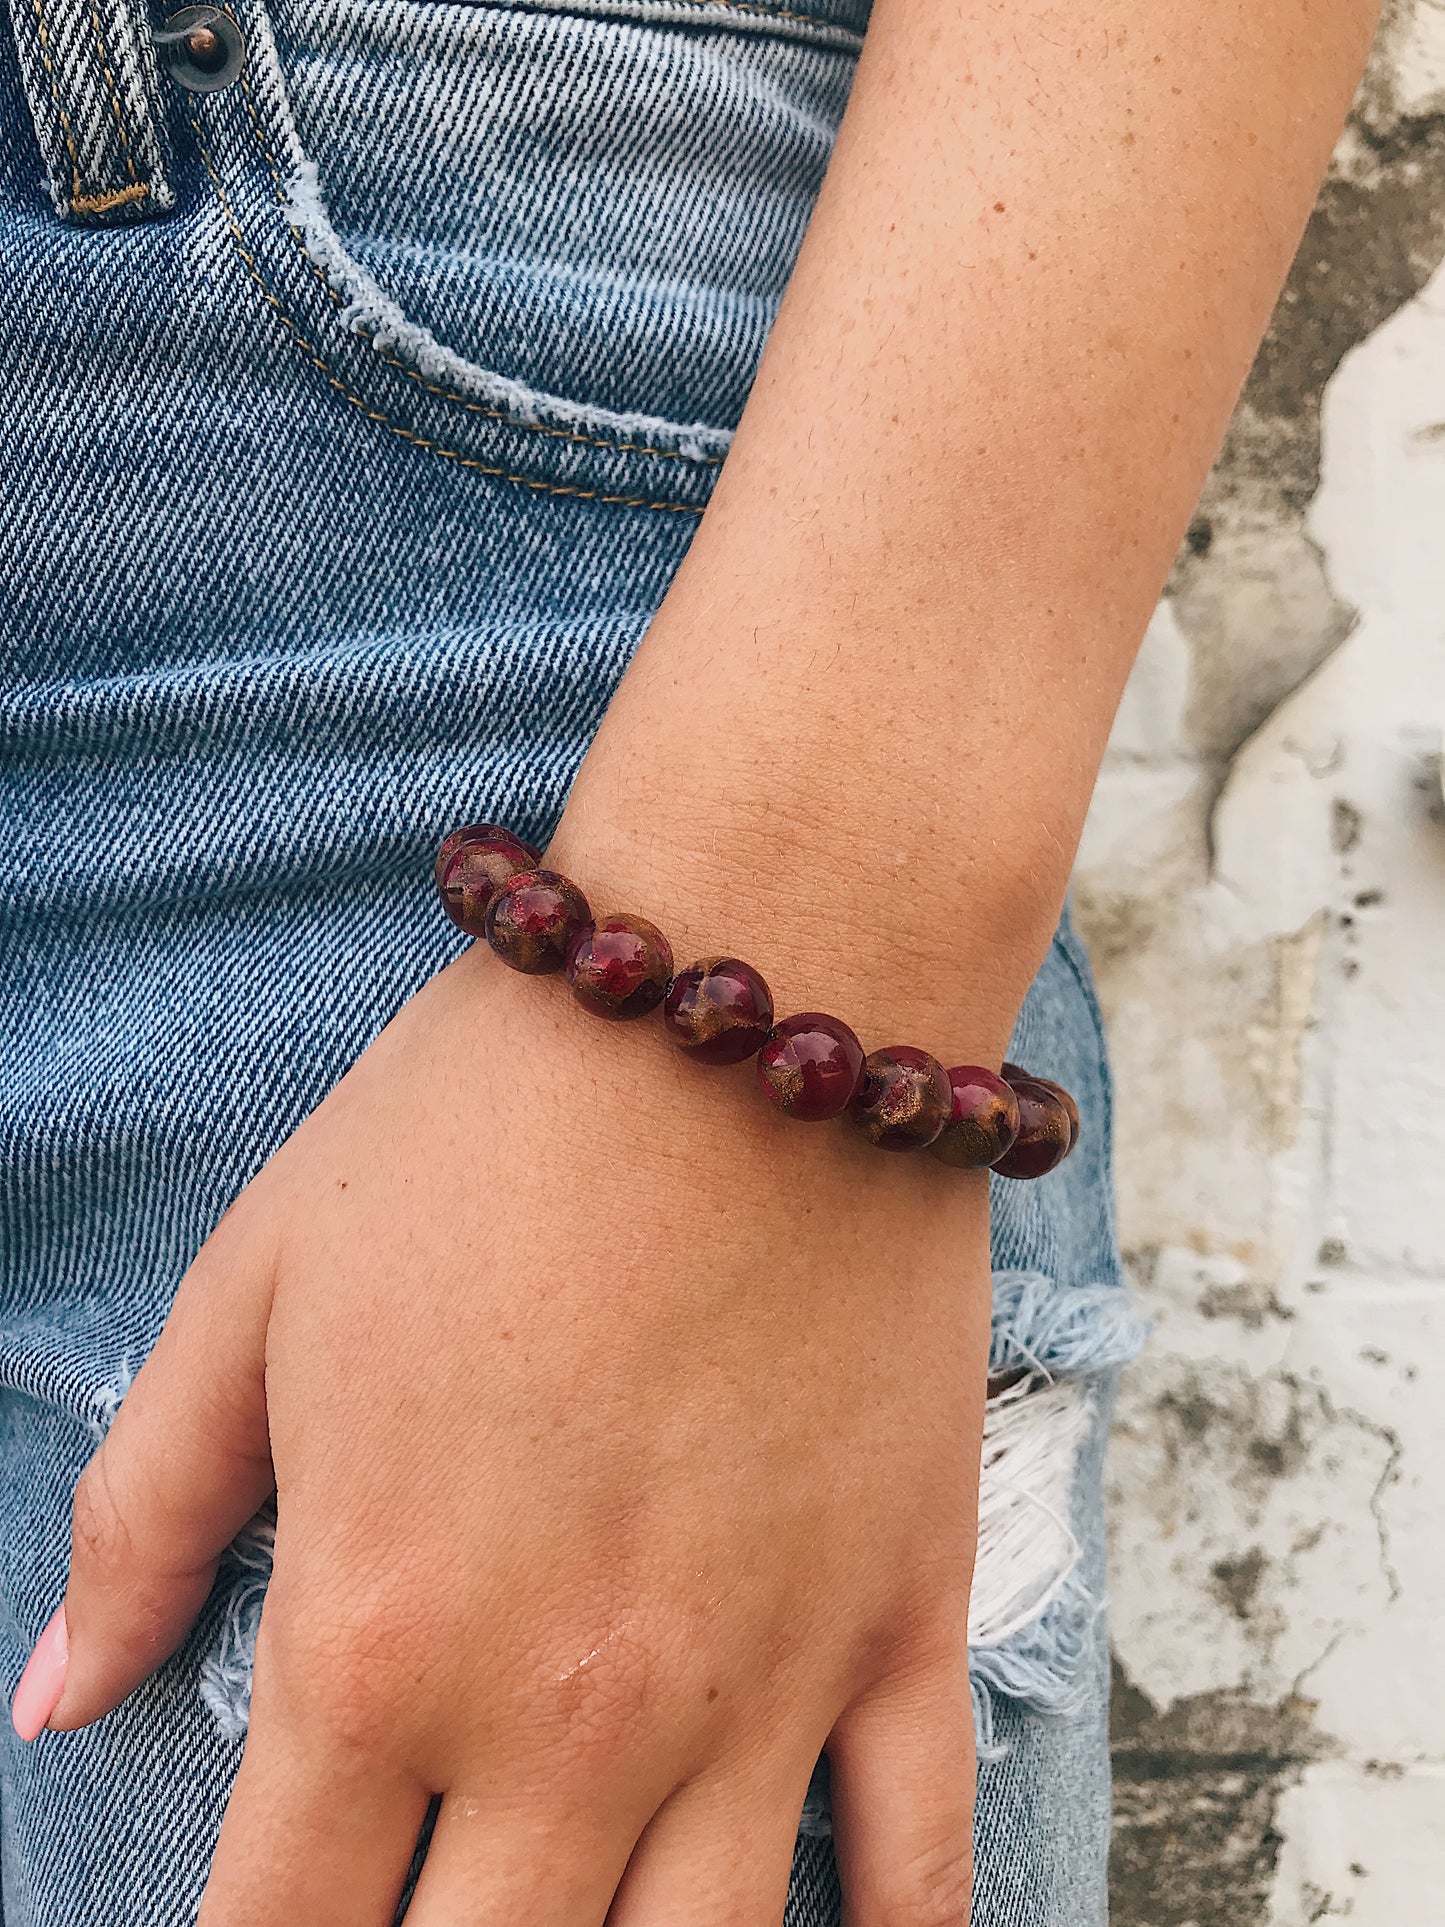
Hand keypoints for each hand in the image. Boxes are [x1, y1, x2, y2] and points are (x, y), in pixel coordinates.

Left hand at [45, 939, 989, 1924]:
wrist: (743, 987)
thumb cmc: (485, 1125)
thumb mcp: (258, 1290)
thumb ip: (144, 1516)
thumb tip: (54, 1699)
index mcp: (380, 1637)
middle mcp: (569, 1712)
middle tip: (423, 1912)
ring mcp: (761, 1680)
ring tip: (580, 1922)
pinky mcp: (903, 1610)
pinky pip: (922, 1861)